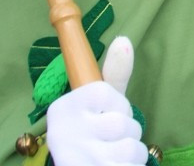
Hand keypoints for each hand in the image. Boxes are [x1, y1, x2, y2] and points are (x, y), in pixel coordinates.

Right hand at [46, 37, 147, 165]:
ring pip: (132, 148)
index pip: (105, 92)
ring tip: (113, 156)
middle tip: (111, 141)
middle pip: (122, 122)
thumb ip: (113, 75)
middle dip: (129, 132)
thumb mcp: (100, 105)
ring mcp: (75, 158)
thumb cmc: (93, 137)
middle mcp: (61, 133)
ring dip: (132, 154)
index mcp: (62, 109)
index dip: (119, 105)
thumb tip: (123, 39)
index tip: (106, 115)